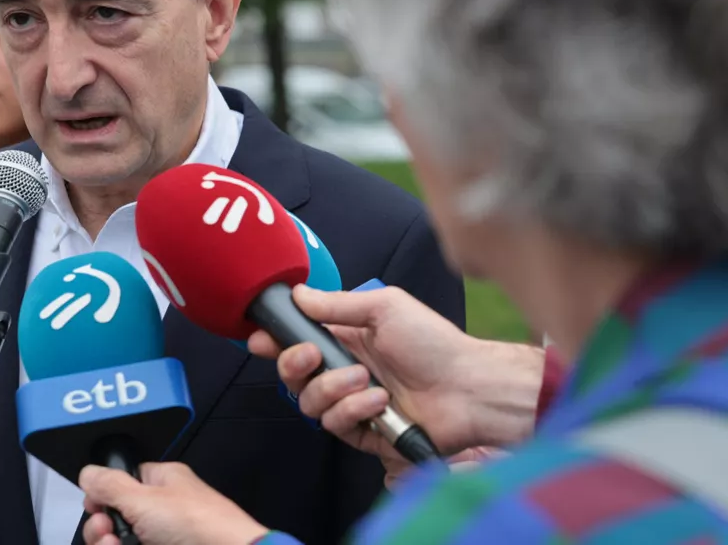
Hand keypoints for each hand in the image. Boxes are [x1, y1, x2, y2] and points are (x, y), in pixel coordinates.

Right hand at [80, 462, 267, 544]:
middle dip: (102, 527)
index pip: (122, 482)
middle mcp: (162, 508)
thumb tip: (89, 472)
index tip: (96, 508)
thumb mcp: (145, 499)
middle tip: (107, 531)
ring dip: (109, 543)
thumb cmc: (200, 524)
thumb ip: (112, 486)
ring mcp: (163, 534)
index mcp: (163, 482)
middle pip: (116, 517)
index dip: (103, 497)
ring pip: (121, 539)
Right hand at [248, 285, 543, 485]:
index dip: (275, 341)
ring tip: (364, 380)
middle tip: (311, 356)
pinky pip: (337, 426)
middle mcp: (347, 370)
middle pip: (295, 376)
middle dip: (293, 365)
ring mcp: (355, 403)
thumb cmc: (433, 341)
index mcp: (350, 338)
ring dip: (332, 389)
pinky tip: (379, 401)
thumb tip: (297, 294)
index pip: (300, 340)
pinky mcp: (365, 432)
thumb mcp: (385, 308)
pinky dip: (354, 411)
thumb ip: (336, 305)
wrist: (468, 387)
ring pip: (311, 404)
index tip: (259, 338)